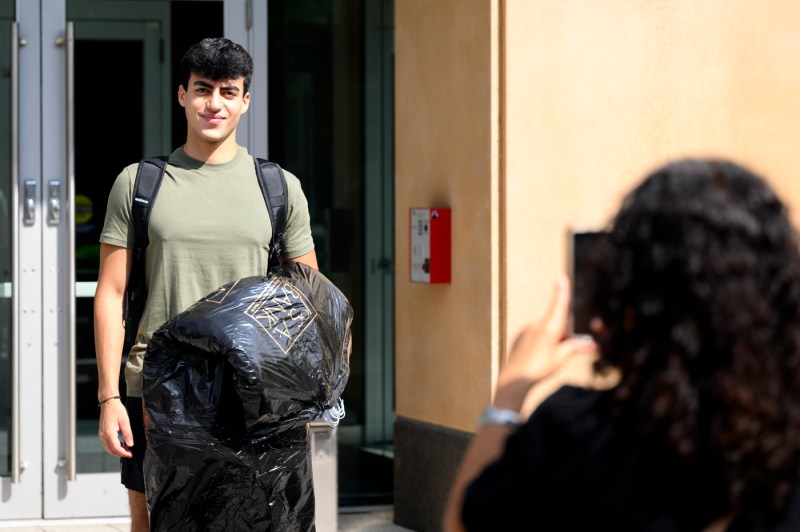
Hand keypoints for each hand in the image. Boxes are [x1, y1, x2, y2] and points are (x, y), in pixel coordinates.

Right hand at [98, 399, 133, 457]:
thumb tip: (130, 444)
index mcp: (109, 433)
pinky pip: (106, 443)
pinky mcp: (102, 432)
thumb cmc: (117, 410)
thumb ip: (128, 434)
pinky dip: (113, 447)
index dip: (123, 453)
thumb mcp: (125, 421)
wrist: (108, 403)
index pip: (116, 448)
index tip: (131, 454)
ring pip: (108, 448)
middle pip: (111, 450)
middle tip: (129, 453)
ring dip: (116, 451)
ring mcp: (101, 434)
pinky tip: (120, 444)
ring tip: (126, 449)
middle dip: (120, 453)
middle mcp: (103, 435)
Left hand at [494, 275, 595, 411]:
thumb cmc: (541, 368)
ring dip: (552, 338)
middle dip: (562, 333)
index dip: (562, 290)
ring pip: (545, 329)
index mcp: (550, 326)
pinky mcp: (520, 336)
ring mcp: (527, 329)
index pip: (559, 304)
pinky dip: (540, 342)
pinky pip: (535, 335)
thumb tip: (592, 344)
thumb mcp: (562, 357)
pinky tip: (537, 357)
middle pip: (555, 321)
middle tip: (561, 351)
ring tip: (547, 358)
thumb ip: (576, 347)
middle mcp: (538, 324)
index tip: (562, 277)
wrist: (515, 378)